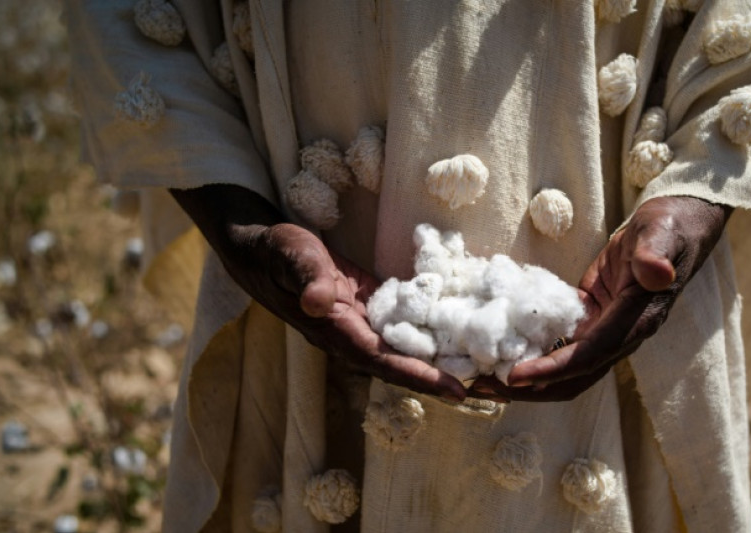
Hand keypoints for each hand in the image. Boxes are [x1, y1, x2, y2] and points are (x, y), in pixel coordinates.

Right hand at [171, 185, 466, 400]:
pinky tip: (457, 340)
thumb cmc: (277, 250)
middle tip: (486, 392)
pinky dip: (429, 339)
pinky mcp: (369, 309)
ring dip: (439, 365)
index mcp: (336, 329)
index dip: (419, 377)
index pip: (383, 361)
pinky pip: (402, 331)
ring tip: (482, 375)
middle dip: (440, 382)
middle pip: (401, 367)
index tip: (455, 391)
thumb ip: (307, 277)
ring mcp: (360, 325)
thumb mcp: (291, 255)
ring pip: (405, 353)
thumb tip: (318, 302)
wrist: (263, 249)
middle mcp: (351, 336)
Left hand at [470, 196, 731, 401]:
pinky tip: (500, 353)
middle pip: (572, 377)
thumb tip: (655, 273)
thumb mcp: (661, 232)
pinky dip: (531, 354)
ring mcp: (605, 331)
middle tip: (480, 388)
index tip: (516, 377)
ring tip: (480, 380)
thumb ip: (655, 253)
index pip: (590, 355)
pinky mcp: (591, 319)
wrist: (676, 226)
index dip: (553, 370)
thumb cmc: (668, 227)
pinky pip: (560, 346)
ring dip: (524, 379)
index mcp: (636, 321)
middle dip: (527, 388)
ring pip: (563, 370)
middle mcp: (620, 336)